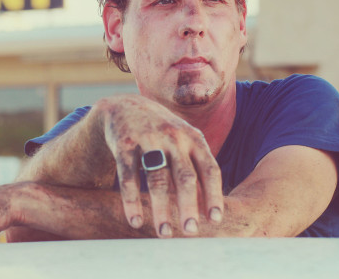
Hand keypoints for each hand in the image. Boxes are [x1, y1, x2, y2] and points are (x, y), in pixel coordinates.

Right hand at [92, 95, 222, 236]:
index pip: (210, 169)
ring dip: (161, 208)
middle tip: (190, 232)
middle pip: (184, 176)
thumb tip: (211, 211)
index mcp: (194, 138)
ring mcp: (147, 139)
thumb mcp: (184, 141)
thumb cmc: (162, 133)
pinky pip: (128, 176)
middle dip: (188, 205)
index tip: (214, 220)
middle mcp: (173, 137)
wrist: (124, 106)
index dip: (213, 195)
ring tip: (164, 233)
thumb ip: (198, 168)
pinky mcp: (123, 144)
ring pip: (156, 179)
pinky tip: (136, 221)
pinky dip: (131, 201)